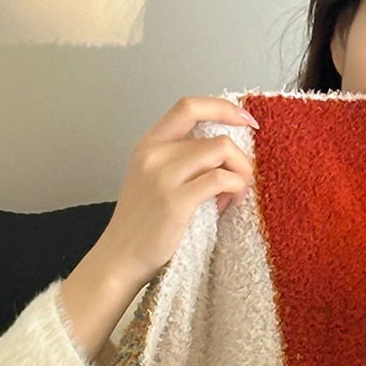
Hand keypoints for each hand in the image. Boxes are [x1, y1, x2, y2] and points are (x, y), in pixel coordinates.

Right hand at [60, 97, 256, 360]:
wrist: (120, 259)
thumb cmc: (141, 225)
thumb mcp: (151, 179)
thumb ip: (180, 159)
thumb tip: (226, 152)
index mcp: (148, 145)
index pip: (189, 106)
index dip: (223, 108)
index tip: (245, 120)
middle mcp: (154, 155)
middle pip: (215, 135)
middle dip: (239, 156)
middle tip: (241, 178)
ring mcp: (163, 177)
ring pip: (222, 151)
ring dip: (240, 172)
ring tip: (234, 193)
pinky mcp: (176, 201)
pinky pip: (222, 179)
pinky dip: (235, 188)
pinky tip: (228, 203)